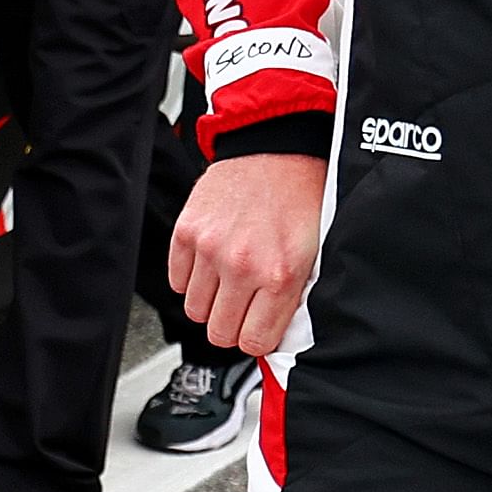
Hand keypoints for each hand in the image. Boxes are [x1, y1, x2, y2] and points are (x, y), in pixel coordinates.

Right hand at [170, 151, 327, 360]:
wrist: (278, 148)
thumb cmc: (301, 196)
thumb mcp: (315, 255)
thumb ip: (293, 299)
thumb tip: (276, 333)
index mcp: (280, 276)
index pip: (253, 343)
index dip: (255, 339)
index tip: (257, 329)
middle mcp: (242, 266)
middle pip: (219, 332)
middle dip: (231, 326)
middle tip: (242, 308)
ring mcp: (210, 249)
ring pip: (194, 311)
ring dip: (210, 303)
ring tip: (227, 283)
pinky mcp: (187, 231)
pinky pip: (177, 281)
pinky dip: (191, 279)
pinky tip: (210, 265)